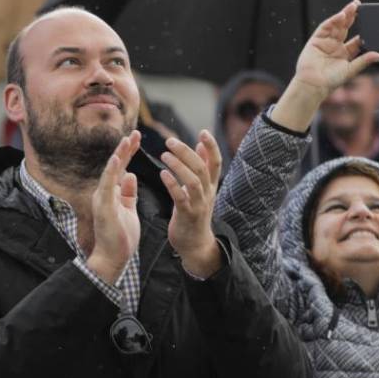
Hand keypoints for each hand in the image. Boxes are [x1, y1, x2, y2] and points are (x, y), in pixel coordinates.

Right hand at [86, 132, 142, 284]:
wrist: (112, 258)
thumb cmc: (120, 236)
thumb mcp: (128, 209)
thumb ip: (127, 193)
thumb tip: (131, 176)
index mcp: (111, 193)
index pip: (121, 168)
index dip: (128, 153)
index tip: (137, 138)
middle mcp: (104, 193)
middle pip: (115, 166)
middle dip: (125, 149)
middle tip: (135, 133)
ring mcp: (102, 199)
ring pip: (110, 172)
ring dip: (118, 155)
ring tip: (126, 140)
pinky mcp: (103, 207)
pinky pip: (107, 186)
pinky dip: (112, 172)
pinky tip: (118, 160)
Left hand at [161, 131, 222, 278]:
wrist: (195, 245)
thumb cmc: (194, 214)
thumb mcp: (201, 190)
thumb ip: (201, 167)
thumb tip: (201, 145)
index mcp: (211, 186)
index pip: (216, 162)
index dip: (212, 146)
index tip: (203, 131)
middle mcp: (208, 193)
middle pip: (202, 168)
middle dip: (186, 152)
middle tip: (170, 141)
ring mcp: (199, 205)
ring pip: (193, 181)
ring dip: (178, 166)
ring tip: (164, 155)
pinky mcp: (188, 215)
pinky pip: (181, 197)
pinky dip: (173, 184)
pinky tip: (163, 174)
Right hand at [270, 0, 378, 132]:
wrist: (313, 85)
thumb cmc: (331, 81)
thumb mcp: (351, 70)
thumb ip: (364, 60)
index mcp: (345, 54)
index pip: (356, 40)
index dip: (363, 31)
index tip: (371, 22)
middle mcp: (336, 46)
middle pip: (346, 28)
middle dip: (352, 16)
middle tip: (359, 5)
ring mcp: (326, 42)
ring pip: (336, 25)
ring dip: (344, 15)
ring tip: (352, 6)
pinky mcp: (316, 40)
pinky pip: (325, 27)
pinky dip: (333, 20)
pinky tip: (341, 15)